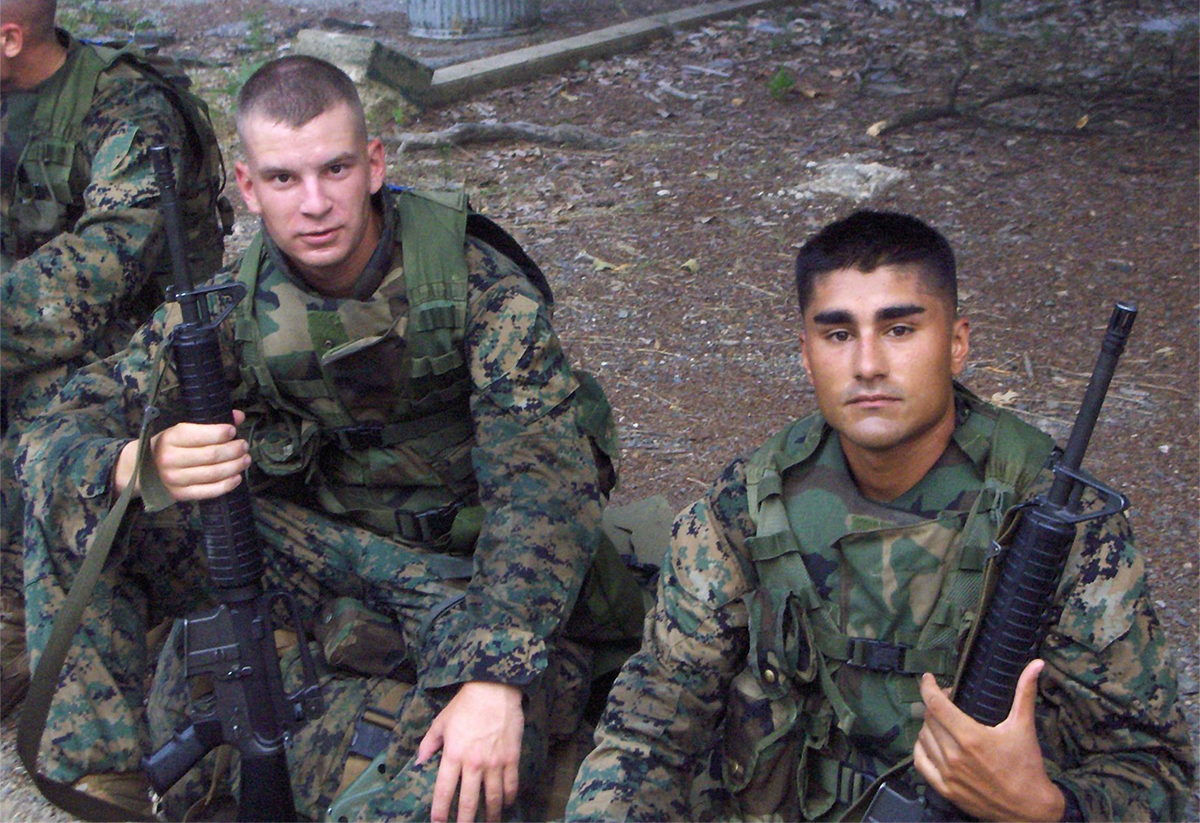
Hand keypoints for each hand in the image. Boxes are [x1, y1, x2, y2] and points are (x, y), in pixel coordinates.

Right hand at [113, 410, 250, 499]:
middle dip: (233, 450)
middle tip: (244, 446)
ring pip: (213, 474)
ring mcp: (175, 479)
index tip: (233, 431)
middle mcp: (171, 459)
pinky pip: (208, 491)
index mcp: (171, 438)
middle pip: (211, 456)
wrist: (146, 467)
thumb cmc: (173, 445)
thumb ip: (211, 422)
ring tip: (246, 459)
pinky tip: (237, 477)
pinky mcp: (181, 494)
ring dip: (235, 466)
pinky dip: (227, 485)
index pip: (200, 436)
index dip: (220, 433)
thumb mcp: (185, 429)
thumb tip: (239, 416)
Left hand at [417, 681, 522, 822]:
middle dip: (465, 821)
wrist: (494, 689)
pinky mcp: (511, 758)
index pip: (444, 791)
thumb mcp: (440, 722)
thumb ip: (428, 744)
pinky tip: (507, 804)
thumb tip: (419, 763)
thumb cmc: (465, 705)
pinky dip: (508, 797)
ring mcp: (495, 762)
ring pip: (493, 797)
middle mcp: (473, 763)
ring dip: (491, 814)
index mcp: (453, 755)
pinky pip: (511, 784)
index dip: (440, 811)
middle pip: (469, 801)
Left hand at [913, 659, 1064, 821]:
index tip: (928, 678)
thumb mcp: (1024, 727)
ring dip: (929, 726)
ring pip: (923, 738)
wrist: (1030, 809)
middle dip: (935, 706)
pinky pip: (920, 762)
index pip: (936, 705)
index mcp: (970, 737)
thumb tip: (1036, 664)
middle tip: (947, 702)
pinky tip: (930, 742)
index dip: (928, 687)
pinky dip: (922, 748)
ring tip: (943, 722)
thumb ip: (1025, 692)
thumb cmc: (1027, 766)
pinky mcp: (945, 789)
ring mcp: (947, 774)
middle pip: (929, 719)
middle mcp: (954, 755)